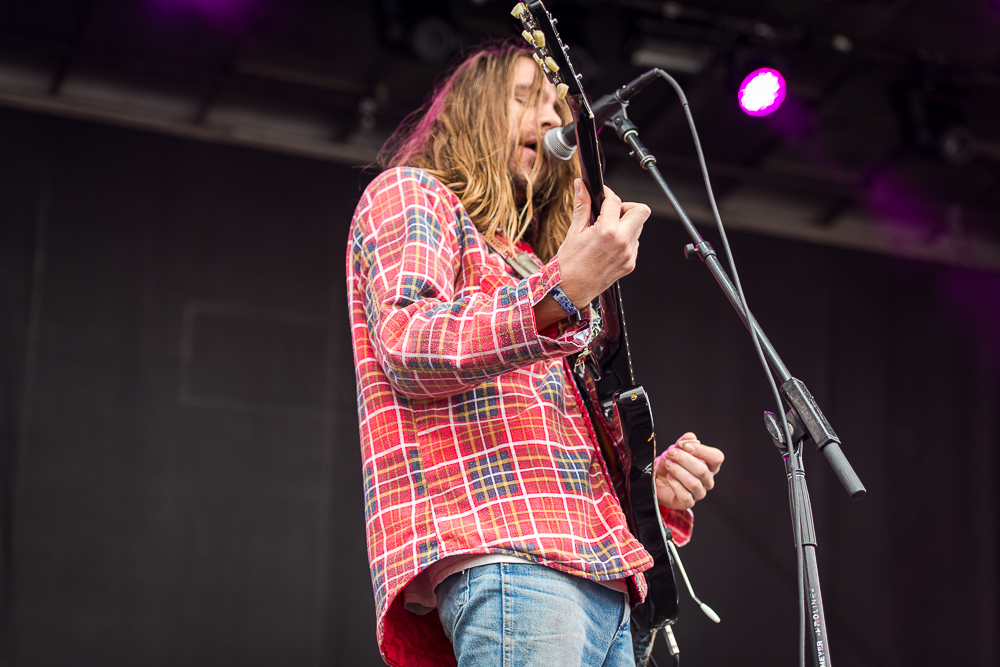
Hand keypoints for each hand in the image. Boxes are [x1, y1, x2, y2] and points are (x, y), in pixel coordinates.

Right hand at [556, 179, 649, 307]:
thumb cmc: (568, 265)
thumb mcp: (574, 231)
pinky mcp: (630, 264)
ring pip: (638, 228)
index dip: (607, 194)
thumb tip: (581, 186)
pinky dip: (625, 239)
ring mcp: (628, 255)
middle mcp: (622, 242)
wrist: (569, 290)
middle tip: (611, 213)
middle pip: (641, 211)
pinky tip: (608, 245)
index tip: (602, 196)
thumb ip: (582, 206)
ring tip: (606, 232)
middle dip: (627, 207)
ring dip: (626, 224)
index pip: (615, 201)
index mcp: (607, 232)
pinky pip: (634, 243)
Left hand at [655, 432, 723, 509]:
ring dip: (677, 471)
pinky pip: (685, 495)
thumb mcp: (674, 450)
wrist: (656, 479)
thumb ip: (682, 443)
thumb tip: (690, 436)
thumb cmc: (670, 464)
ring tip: (668, 464)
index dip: (702, 451)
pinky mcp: (688, 502)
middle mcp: (707, 480)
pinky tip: (669, 478)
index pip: (717, 457)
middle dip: (684, 459)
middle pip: (702, 470)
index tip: (685, 446)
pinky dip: (675, 484)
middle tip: (671, 453)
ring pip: (693, 483)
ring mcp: (699, 492)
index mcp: (709, 465)